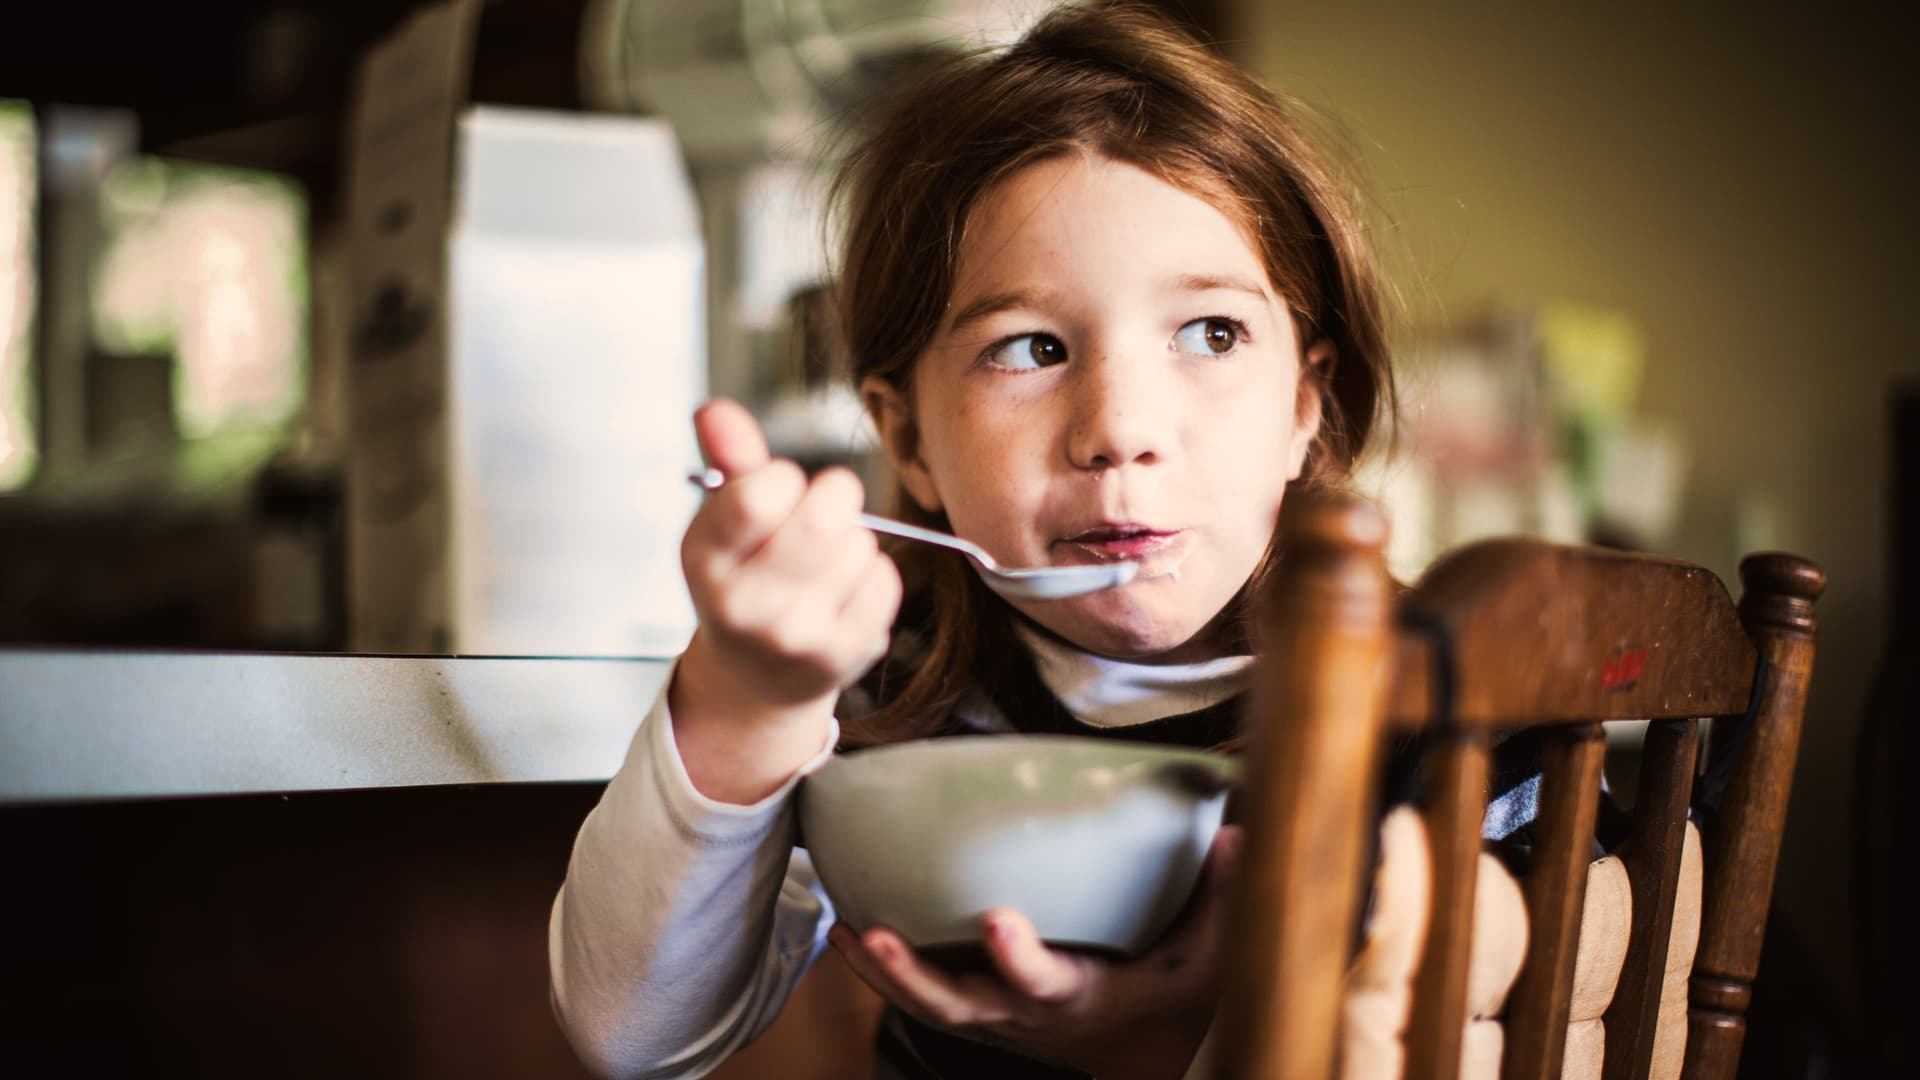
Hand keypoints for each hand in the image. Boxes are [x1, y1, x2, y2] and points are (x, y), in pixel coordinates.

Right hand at [671, 399, 901, 802]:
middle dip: (834, 499)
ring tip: (823, 565)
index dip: (783, 478)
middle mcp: (743, 604)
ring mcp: (794, 636)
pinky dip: (873, 575)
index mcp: (704, 557)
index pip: (758, 494)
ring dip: (852, 542)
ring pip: (859, 545)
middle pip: (823, 517)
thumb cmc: (746, 579)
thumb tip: (714, 409)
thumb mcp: (725, 521)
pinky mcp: (840, 655)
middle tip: (820, 514)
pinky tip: (845, 592)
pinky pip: (885, 579)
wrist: (757, 678)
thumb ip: (729, 460)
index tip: (778, 491)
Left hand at [829, 825, 1242, 1079]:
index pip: (1045, 983)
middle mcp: (1027, 1012)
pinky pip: (922, 995)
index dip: (1020, 959)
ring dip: (880, 975)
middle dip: (912, 977)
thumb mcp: (1213, 959)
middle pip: (956, 1006)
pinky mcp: (980, 1006)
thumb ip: (1225, 897)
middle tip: (871, 937)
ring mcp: (997, 1014)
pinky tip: (843, 933)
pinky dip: (879, 973)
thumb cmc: (1176, 996)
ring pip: (926, 1006)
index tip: (997, 920)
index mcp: (1082, 996)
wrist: (1146, 1057)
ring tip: (843, 933)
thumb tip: (1240, 833)